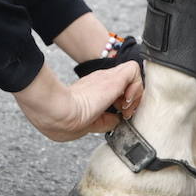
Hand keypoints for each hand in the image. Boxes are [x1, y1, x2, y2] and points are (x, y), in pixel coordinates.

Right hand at [13, 62, 143, 141]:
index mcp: (91, 91)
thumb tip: (117, 121)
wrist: (58, 113)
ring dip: (135, 95)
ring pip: (132, 75)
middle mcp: (100, 81)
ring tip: (126, 108)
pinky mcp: (114, 77)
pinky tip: (126, 101)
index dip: (122, 104)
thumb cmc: (64, 122)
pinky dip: (136, 88)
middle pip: (126, 83)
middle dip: (132, 100)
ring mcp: (107, 78)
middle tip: (125, 113)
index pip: (114, 92)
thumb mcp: (88, 125)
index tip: (119, 118)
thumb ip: (103, 121)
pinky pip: (134, 71)